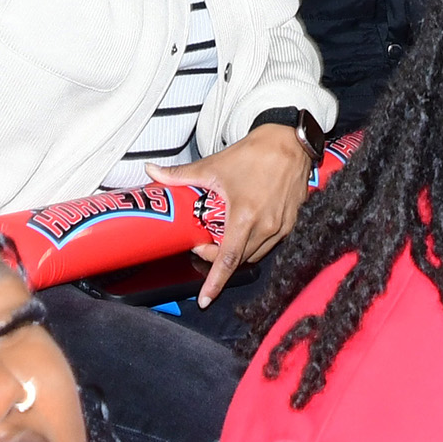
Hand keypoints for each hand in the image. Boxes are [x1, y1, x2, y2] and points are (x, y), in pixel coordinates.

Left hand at [170, 123, 311, 308]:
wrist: (290, 142)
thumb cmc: (254, 153)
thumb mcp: (213, 166)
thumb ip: (180, 174)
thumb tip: (152, 171)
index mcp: (244, 216)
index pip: (228, 259)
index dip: (215, 283)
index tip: (205, 299)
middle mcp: (265, 226)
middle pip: (238, 259)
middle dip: (218, 259)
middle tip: (202, 244)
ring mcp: (281, 227)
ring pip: (255, 254)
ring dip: (237, 252)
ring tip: (222, 236)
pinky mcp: (291, 223)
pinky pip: (269, 244)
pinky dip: (254, 243)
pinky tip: (244, 229)